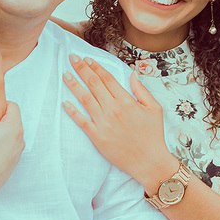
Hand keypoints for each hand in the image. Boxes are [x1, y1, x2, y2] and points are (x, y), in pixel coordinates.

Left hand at [61, 56, 176, 189]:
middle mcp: (113, 109)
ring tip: (65, 74)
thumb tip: (133, 73)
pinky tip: (65, 102)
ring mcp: (103, 123)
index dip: (95, 67)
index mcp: (126, 101)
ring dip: (74, 85)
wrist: (149, 162)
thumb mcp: (154, 109)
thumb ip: (141, 90)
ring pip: (85, 99)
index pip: (107, 78)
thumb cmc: (153, 136)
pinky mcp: (97, 137)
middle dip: (81, 69)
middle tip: (71, 58)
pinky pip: (81, 121)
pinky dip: (72, 111)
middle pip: (93, 84)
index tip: (87, 59)